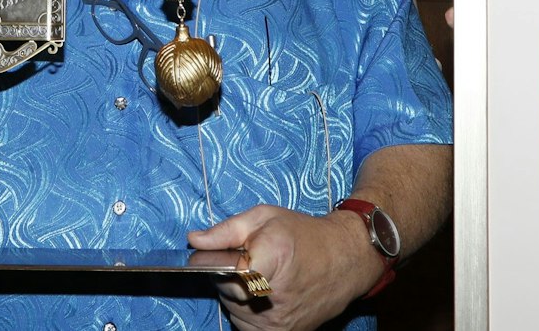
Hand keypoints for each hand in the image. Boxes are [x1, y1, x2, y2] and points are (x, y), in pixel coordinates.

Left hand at [188, 204, 377, 329]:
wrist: (345, 260)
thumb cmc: (303, 235)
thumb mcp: (264, 218)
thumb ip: (226, 231)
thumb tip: (193, 240)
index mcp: (270, 259)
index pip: (223, 272)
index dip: (217, 262)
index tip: (222, 254)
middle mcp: (273, 298)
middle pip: (226, 291)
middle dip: (228, 275)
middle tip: (250, 259)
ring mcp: (278, 322)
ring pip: (233, 311)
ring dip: (237, 295)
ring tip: (260, 276)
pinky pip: (246, 326)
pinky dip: (248, 312)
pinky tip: (264, 295)